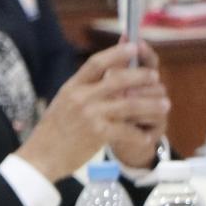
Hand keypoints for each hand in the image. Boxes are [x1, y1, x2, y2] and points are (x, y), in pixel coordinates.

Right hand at [16, 43, 169, 179]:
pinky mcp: (98, 134)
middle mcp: (81, 98)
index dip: (118, 53)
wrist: (40, 158)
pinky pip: (126, 130)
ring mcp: (90, 115)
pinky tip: (147, 136)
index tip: (134, 47)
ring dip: (150, 104)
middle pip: (119, 80)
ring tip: (164, 104)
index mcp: (72, 87)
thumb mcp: (63, 103)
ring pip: (129, 105)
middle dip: (141, 76)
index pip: (97, 63)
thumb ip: (83, 89)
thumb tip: (105, 75)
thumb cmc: (52, 132)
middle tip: (155, 77)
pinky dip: (139, 133)